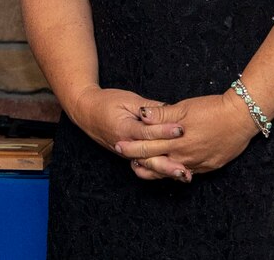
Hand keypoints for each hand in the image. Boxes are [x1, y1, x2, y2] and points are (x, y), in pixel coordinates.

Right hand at [67, 87, 192, 182]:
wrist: (86, 112)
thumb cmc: (107, 102)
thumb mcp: (128, 99)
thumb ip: (149, 106)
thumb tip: (170, 109)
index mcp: (124, 128)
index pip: (147, 132)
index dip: (165, 131)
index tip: (181, 129)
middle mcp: (125, 144)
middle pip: (149, 156)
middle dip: (169, 162)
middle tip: (187, 166)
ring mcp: (126, 153)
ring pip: (148, 165)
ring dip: (166, 171)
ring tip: (184, 175)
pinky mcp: (129, 156)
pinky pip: (145, 165)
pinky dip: (159, 170)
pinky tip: (174, 174)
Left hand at [114, 93, 260, 177]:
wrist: (242, 118)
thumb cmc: (213, 109)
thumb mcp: (185, 107)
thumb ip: (162, 113)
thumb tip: (142, 114)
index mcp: (177, 141)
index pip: (148, 147)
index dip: (132, 147)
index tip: (118, 145)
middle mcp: (185, 156)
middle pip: (156, 162)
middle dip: (138, 160)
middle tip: (123, 157)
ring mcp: (198, 164)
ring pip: (170, 171)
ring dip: (155, 169)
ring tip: (140, 168)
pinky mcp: (209, 167)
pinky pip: (187, 173)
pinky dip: (174, 172)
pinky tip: (169, 169)